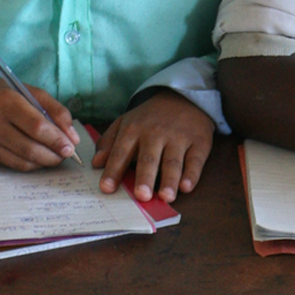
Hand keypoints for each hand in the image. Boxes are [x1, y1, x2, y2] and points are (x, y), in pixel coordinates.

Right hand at [0, 77, 79, 170]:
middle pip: (31, 148)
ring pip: (23, 161)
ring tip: (55, 156)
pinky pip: (13, 165)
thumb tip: (73, 137)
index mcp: (7, 102)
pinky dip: (31, 165)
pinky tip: (39, 158)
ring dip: (45, 162)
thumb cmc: (3, 96)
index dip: (57, 139)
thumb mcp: (30, 93)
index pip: (37, 127)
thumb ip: (56, 111)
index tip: (71, 146)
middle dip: (54, 154)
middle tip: (66, 154)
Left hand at [91, 90, 213, 202]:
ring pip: (173, 162)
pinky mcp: (199, 142)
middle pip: (149, 159)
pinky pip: (195, 160)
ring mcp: (179, 138)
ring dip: (170, 180)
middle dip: (145, 177)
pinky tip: (186, 187)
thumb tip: (96, 163)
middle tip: (142, 196)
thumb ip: (109, 142)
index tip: (107, 188)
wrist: (184, 97)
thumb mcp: (126, 123)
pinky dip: (192, 174)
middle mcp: (156, 134)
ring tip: (166, 197)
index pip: (121, 152)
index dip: (114, 170)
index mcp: (134, 129)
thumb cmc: (150, 118)